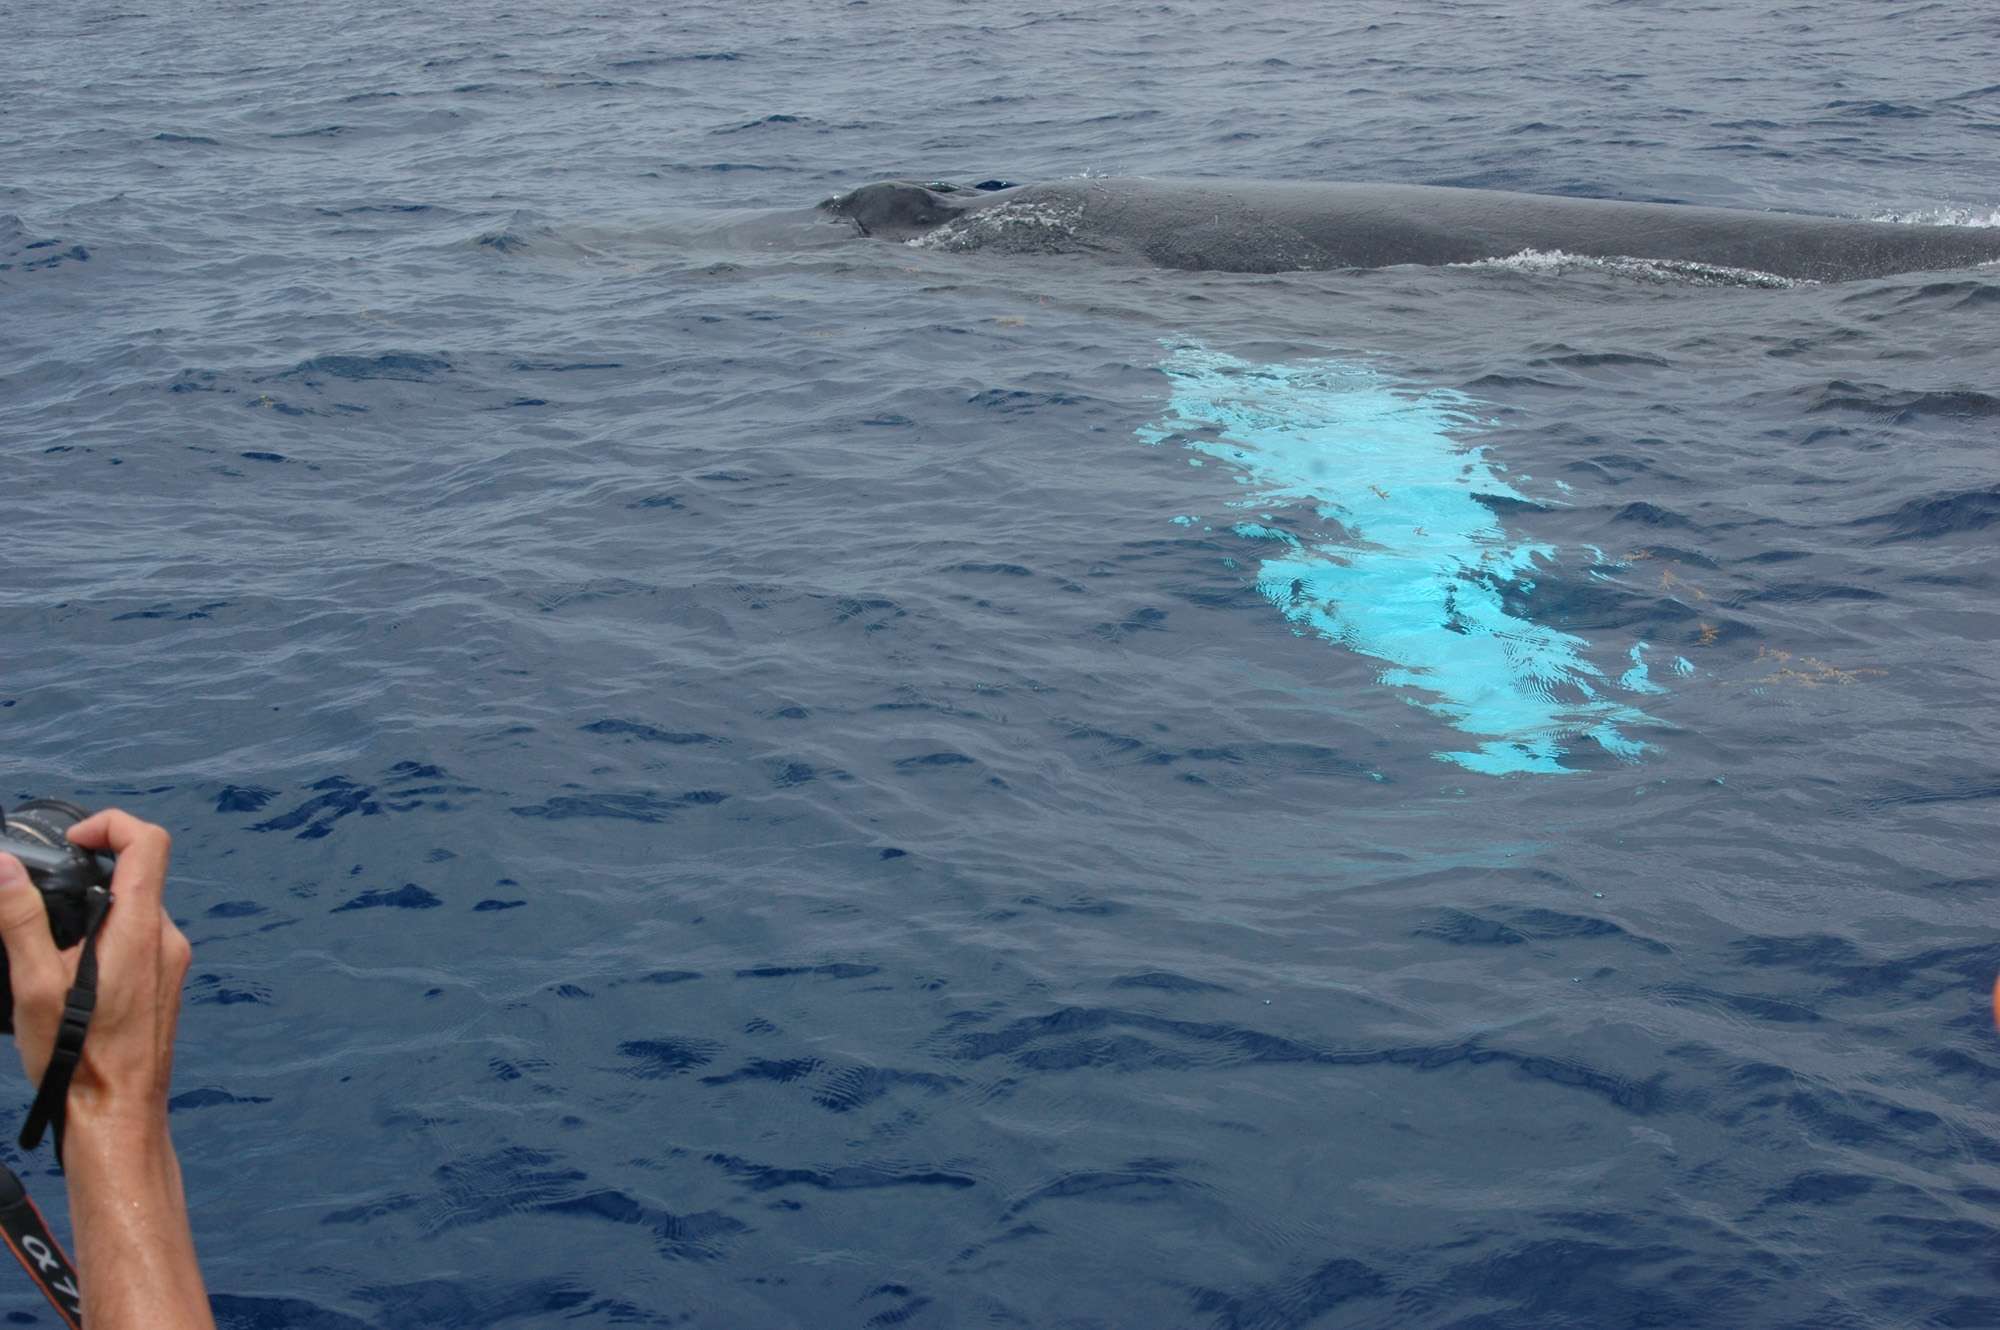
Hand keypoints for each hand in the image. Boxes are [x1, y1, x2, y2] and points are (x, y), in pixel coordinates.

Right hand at [0, 810, 191, 1126]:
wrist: (117, 1113)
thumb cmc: (78, 1057)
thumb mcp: (34, 984)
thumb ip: (19, 919)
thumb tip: (1, 866)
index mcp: (140, 929)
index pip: (148, 842)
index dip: (110, 824)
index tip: (72, 841)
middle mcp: (167, 939)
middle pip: (140, 875)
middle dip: (92, 874)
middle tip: (46, 895)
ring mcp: (172, 962)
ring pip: (137, 911)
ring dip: (97, 911)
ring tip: (52, 946)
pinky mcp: (167, 983)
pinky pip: (141, 941)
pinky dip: (108, 938)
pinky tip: (72, 975)